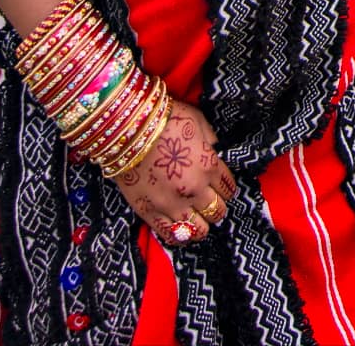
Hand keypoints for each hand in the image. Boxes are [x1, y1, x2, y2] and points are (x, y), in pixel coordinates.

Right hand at [116, 98, 236, 244]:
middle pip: (218, 210)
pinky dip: (180, 236)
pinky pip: (171, 235)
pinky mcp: (150, 213)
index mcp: (209, 165)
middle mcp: (195, 189)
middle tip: (210, 202)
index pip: (229, 187)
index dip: (226, 188)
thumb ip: (209, 138)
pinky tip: (182, 231)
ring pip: (199, 229)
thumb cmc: (163, 118)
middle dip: (217, 207)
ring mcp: (173, 204)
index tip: (221, 187)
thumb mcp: (196, 120)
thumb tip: (214, 148)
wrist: (126, 129)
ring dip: (202, 225)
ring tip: (198, 220)